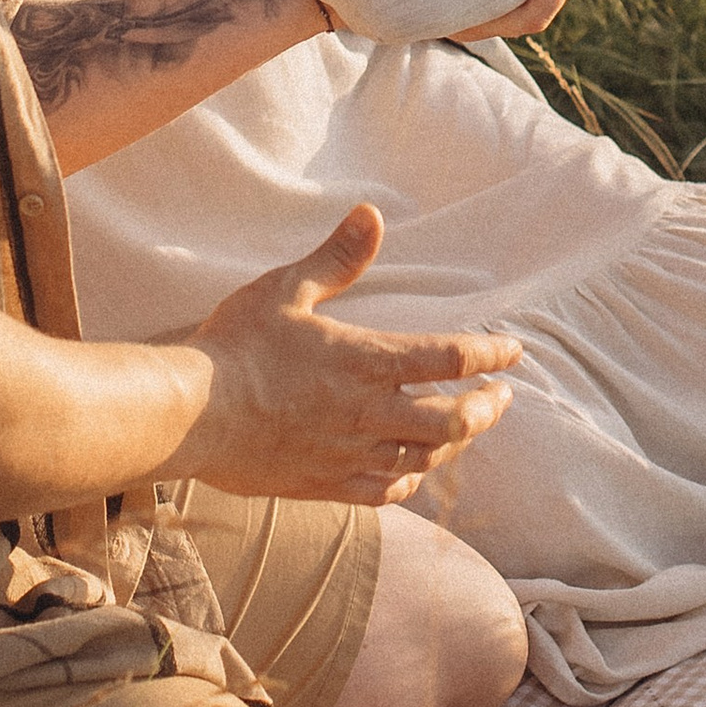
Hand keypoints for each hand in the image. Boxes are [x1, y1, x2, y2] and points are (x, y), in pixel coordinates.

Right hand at [183, 204, 519, 506]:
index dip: (490, 354)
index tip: (513, 351)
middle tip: (500, 397)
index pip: (448, 358)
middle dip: (486, 409)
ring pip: (424, 459)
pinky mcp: (326, 483)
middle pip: (453, 421)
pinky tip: (413, 473)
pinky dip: (409, 481)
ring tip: (466, 429)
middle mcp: (367, 412)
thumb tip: (371, 214)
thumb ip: (336, 257)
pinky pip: (384, 492)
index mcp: (364, 360)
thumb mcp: (286, 288)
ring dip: (455, 445)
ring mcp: (349, 453)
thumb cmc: (237, 345)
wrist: (192, 414)